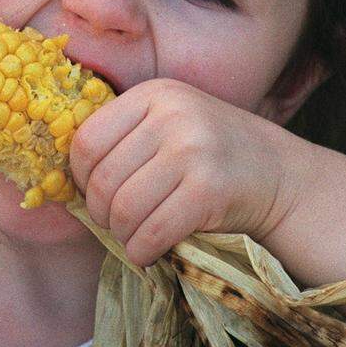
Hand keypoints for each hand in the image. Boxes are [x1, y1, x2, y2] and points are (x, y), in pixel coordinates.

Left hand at [69, 78, 293, 266]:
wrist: (281, 176)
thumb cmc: (212, 155)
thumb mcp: (170, 123)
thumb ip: (126, 137)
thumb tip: (64, 180)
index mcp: (154, 94)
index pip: (87, 140)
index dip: (81, 177)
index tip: (96, 194)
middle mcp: (172, 115)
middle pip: (103, 180)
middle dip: (102, 214)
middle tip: (116, 223)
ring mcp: (192, 150)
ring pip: (124, 210)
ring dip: (122, 236)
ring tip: (135, 236)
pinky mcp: (208, 189)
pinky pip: (152, 231)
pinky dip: (142, 251)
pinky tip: (149, 251)